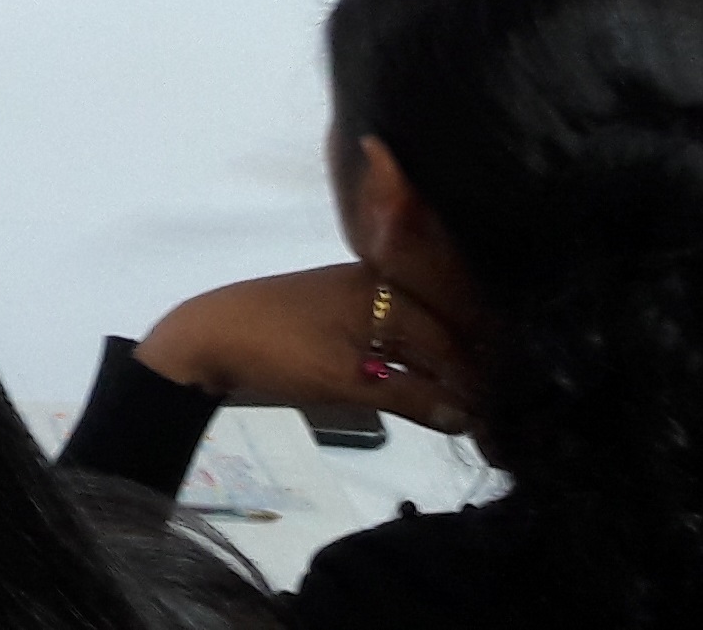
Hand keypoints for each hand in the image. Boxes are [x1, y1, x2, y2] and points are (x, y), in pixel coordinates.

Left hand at [132, 263, 468, 431]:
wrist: (206, 335)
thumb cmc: (279, 353)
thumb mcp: (347, 380)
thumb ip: (409, 396)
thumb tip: (467, 417)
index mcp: (387, 290)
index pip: (452, 341)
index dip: (476, 383)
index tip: (497, 421)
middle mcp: (380, 282)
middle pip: (438, 332)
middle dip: (463, 376)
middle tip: (485, 421)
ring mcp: (358, 291)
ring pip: (414, 334)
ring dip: (435, 371)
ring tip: (459, 412)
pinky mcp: (339, 306)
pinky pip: (389, 332)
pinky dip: (405, 361)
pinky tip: (418, 388)